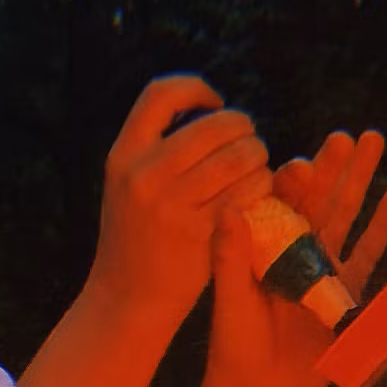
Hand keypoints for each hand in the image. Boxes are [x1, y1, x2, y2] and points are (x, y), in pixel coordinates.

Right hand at [89, 76, 271, 322]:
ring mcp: (172, 204)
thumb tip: (204, 110)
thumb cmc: (137, 237)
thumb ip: (155, 150)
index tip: (214, 103)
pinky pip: (247, 191)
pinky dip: (262, 185)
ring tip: (257, 164)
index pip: (160, 94)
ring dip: (258, 155)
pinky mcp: (200, 231)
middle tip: (248, 139)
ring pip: (238, 156)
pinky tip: (260, 189)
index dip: (195, 88)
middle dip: (242, 127)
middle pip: (212, 124)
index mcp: (123, 155)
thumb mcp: (128, 185)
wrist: (128, 299)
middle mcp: (144, 174)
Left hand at [203, 129, 386, 386]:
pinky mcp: (348, 294)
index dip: (295, 181)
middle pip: (320, 200)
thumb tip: (231, 208)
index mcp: (264, 245)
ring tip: (374, 144)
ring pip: (346, 216)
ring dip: (361, 182)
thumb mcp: (229, 299)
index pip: (282, 203)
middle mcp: (295, 250)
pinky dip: (381, 226)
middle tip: (352, 136)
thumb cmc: (233, 346)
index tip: (305, 161)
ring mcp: (324, 269)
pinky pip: (368, 254)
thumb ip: (230, 257)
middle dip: (336, 167)